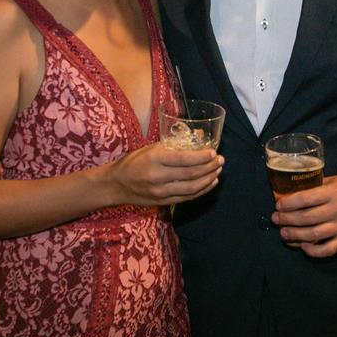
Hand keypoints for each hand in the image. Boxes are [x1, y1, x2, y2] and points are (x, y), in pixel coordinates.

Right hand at [103, 143, 222, 206]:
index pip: (184, 159)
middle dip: (209, 167)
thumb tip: (199, 134)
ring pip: (191, 188)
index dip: (201, 157)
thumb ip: (175, 142)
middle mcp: (158, 177)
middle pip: (190, 174)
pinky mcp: (163, 202)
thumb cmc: (134, 161)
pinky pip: (187, 198)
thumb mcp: (151, 147)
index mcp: (154, 159)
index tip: (213, 152)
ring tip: (218, 171)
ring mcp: (160, 192)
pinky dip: (201, 191)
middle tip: (220, 160)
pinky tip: (210, 183)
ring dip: (208, 179)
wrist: (116, 184)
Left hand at [271, 174, 336, 257]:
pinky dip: (313, 251)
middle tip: (276, 219)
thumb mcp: (333, 180)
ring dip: (294, 235)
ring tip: (283, 233)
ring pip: (313, 235)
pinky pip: (328, 250)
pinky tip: (304, 246)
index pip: (305, 199)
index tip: (278, 205)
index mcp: (333, 192)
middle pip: (305, 218)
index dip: (288, 203)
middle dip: (286, 219)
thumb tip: (290, 193)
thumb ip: (315, 186)